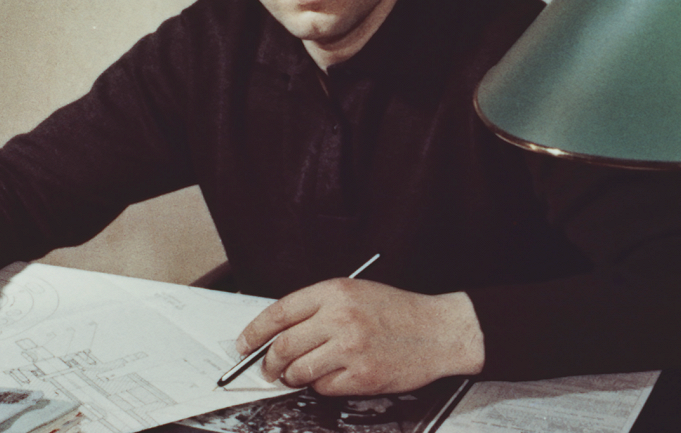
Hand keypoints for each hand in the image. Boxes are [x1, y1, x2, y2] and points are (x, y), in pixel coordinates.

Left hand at [236, 279, 483, 395]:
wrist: (436, 330)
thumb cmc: (395, 310)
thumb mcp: (354, 293)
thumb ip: (318, 307)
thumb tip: (279, 331)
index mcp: (334, 291)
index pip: (280, 312)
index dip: (255, 331)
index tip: (243, 344)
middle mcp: (339, 317)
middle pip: (284, 345)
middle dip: (268, 362)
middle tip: (266, 369)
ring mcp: (350, 348)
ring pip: (298, 370)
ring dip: (292, 377)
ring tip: (298, 374)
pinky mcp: (362, 376)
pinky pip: (322, 388)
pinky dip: (320, 386)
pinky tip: (331, 377)